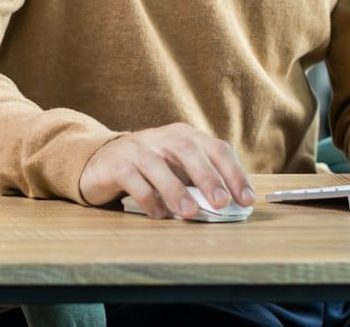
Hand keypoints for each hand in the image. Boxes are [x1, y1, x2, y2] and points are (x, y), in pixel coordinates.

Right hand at [79, 123, 254, 217]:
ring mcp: (138, 148)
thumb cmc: (151, 168)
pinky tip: (158, 214)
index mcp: (185, 136)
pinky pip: (133, 180)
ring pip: (159, 166)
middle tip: (222, 203)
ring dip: (176, 190)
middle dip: (208, 177)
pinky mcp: (117, 164)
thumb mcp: (178, 169)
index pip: (216, 149)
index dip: (234, 173)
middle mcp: (163, 137)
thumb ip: (200, 182)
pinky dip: (148, 198)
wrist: (103, 161)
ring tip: (190, 214)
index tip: (246, 199)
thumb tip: (230, 206)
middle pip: (188, 151)